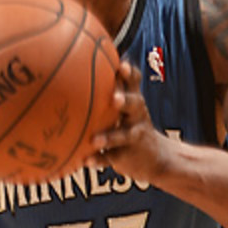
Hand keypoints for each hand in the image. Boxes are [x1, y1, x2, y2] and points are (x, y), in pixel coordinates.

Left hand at [88, 63, 164, 182]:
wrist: (155, 157)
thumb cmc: (130, 124)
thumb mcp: (125, 107)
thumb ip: (106, 90)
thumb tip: (72, 68)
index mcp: (133, 100)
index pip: (134, 82)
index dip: (130, 73)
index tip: (121, 65)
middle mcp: (136, 115)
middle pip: (135, 104)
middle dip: (125, 100)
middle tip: (115, 99)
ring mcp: (133, 135)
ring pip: (124, 135)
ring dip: (110, 137)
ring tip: (95, 140)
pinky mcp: (127, 154)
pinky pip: (112, 158)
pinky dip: (99, 160)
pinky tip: (85, 162)